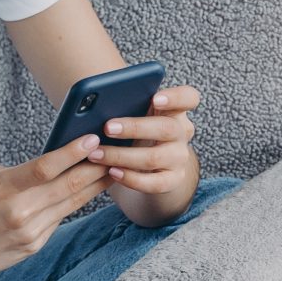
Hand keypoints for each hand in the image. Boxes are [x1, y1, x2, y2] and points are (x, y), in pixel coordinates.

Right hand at [0, 137, 110, 280]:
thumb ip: (10, 167)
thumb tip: (45, 161)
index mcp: (0, 188)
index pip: (44, 167)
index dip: (72, 152)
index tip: (93, 137)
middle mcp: (18, 212)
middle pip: (68, 186)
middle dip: (95, 166)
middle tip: (115, 149)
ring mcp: (29, 233)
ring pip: (71, 203)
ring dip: (93, 184)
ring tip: (112, 166)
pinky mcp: (34, 246)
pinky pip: (59, 217)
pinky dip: (74, 201)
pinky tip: (88, 188)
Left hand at [85, 83, 200, 195]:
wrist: (147, 165)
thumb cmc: (134, 131)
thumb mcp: (133, 115)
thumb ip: (123, 106)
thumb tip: (93, 106)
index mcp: (174, 109)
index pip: (188, 97)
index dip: (175, 97)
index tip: (155, 98)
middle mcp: (181, 132)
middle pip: (166, 128)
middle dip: (135, 127)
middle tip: (107, 127)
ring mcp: (179, 157)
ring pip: (155, 157)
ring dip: (122, 156)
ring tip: (96, 154)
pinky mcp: (173, 180)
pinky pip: (154, 183)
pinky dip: (131, 178)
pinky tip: (112, 172)